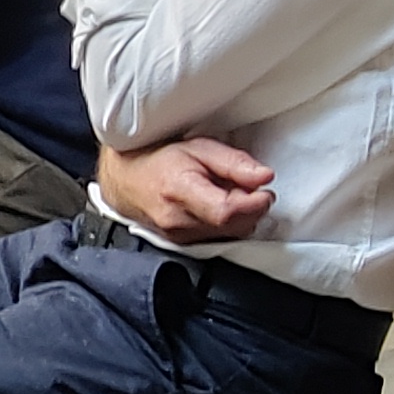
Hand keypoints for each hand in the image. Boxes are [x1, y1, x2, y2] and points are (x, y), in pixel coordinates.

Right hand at [97, 135, 275, 240]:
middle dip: (251, 208)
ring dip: (240, 217)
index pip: (227, 211)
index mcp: (180, 191)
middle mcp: (179, 221)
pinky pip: (220, 239)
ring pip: (230, 235)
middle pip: (234, 226)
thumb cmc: (161, 161)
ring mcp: (181, 237)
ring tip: (226, 194)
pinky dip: (227, 225)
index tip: (265, 191)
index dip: (254, 203)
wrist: (128, 180)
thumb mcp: (199, 148)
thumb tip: (264, 176)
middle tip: (246, 187)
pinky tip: (218, 207)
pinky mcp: (185, 246)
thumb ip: (234, 162)